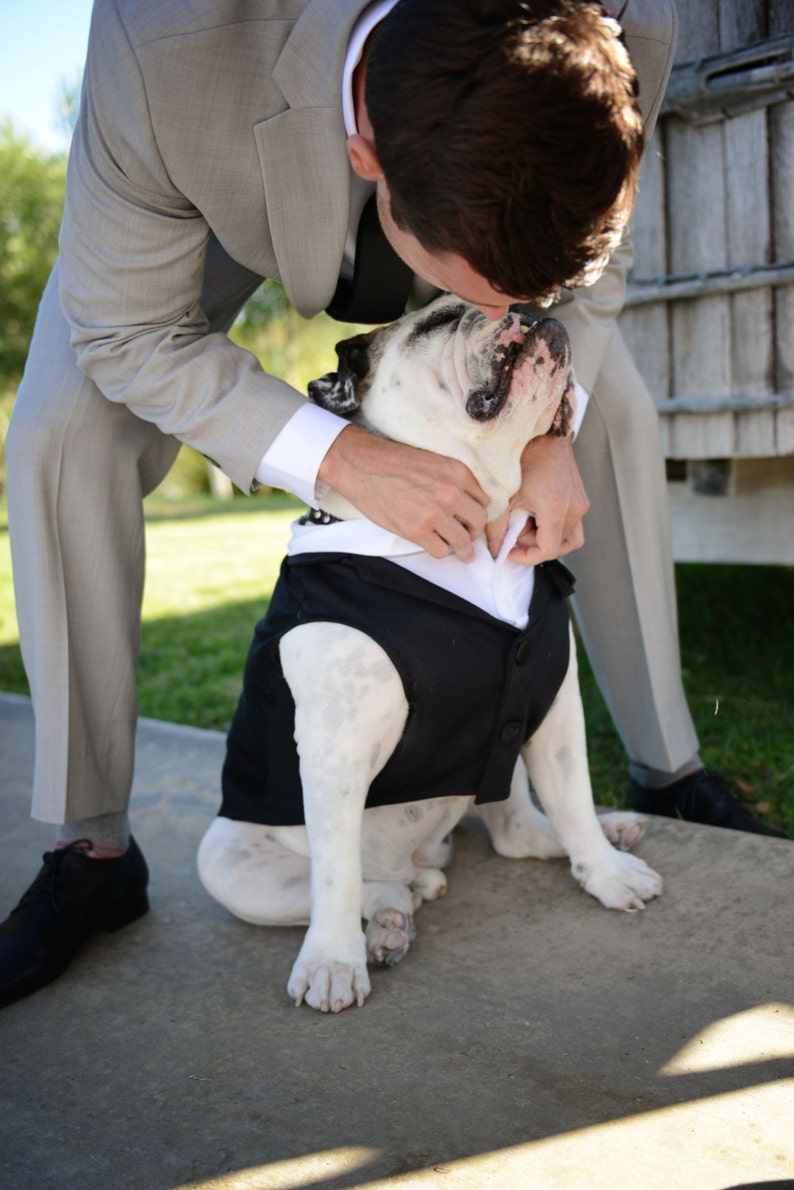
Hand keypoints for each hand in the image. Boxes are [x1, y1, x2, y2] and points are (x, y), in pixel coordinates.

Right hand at [317, 425, 489, 561]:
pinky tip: (435, 545)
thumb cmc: (393, 461)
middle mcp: (450, 492)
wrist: (362, 465)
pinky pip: (441, 550)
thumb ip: (453, 479)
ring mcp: (433, 513)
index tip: (472, 517)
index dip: (478, 510)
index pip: (483, 499)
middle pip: (479, 521)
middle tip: (468, 535)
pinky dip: (440, 551)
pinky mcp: (416, 530)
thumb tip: (466, 501)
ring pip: (463, 541)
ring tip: (463, 553)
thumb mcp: (433, 460)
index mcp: (457, 472)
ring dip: (463, 549)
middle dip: (474, 531)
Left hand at [485, 434, 588, 564]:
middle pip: (559, 547)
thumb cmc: (522, 458)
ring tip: (529, 523)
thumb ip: (497, 527)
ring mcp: (581, 503)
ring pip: (570, 539)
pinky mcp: (581, 498)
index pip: (547, 550)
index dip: (526, 556)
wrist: (542, 433)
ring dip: (549, 539)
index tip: (510, 550)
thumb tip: (496, 549)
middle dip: (535, 545)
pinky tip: (538, 514)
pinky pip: (573, 525)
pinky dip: (556, 528)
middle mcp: (574, 509)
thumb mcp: (504, 496)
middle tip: (517, 531)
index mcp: (556, 510)